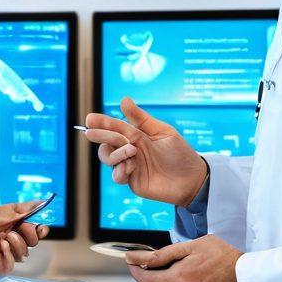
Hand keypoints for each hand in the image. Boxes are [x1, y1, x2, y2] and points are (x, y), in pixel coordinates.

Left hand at [0, 203, 49, 277]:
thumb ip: (9, 212)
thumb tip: (31, 205)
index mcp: (7, 222)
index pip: (28, 220)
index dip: (37, 219)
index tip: (41, 217)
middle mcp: (8, 236)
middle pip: (32, 237)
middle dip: (33, 233)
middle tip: (25, 228)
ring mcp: (5, 252)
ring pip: (25, 250)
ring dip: (19, 243)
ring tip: (4, 238)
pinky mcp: (0, 265)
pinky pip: (14, 262)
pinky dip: (10, 254)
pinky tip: (1, 248)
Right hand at [85, 97, 208, 206]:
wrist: (192, 179)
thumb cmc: (179, 153)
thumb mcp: (162, 132)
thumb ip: (141, 119)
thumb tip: (123, 100)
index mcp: (135, 136)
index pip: (114, 127)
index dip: (101, 123)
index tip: (89, 119)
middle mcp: (129, 150)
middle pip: (106, 143)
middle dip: (101, 136)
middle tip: (92, 133)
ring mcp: (130, 166)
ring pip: (108, 158)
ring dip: (114, 154)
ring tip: (130, 152)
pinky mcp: (133, 181)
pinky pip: (117, 176)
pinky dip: (120, 170)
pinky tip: (130, 167)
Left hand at [126, 236, 246, 281]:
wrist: (251, 281)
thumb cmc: (226, 260)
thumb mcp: (192, 247)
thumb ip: (163, 254)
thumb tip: (139, 257)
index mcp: (177, 280)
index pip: (143, 278)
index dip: (134, 268)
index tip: (132, 260)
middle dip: (144, 277)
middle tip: (148, 264)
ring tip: (171, 272)